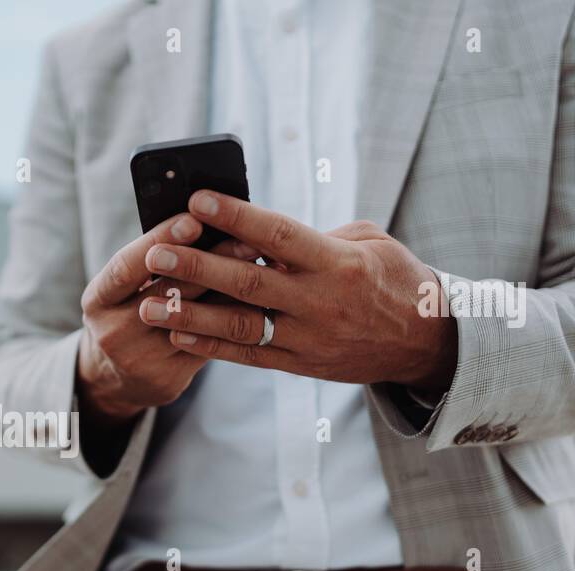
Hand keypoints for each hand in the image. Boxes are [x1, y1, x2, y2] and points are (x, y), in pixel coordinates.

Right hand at [78, 212, 257, 425]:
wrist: (118, 379)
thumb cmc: (127, 314)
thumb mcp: (122, 289)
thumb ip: (151, 263)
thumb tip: (202, 221)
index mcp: (98, 301)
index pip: (127, 266)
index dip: (159, 241)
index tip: (193, 220)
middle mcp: (114, 332)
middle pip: (167, 292)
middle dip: (210, 261)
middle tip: (246, 237)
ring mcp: (141, 358)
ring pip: (194, 319)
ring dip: (229, 290)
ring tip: (257, 265)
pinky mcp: (169, 377)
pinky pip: (209, 343)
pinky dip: (234, 317)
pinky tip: (257, 299)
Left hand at [140, 191, 456, 392]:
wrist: (425, 342)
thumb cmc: (394, 278)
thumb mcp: (367, 242)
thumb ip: (313, 237)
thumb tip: (259, 229)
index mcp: (338, 262)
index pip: (278, 235)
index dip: (236, 217)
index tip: (197, 200)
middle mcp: (320, 302)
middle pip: (249, 283)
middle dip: (198, 268)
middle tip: (154, 255)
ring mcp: (309, 337)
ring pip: (241, 327)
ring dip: (191, 316)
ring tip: (149, 305)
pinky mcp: (301, 364)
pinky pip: (249, 356)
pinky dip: (211, 347)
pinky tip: (177, 335)